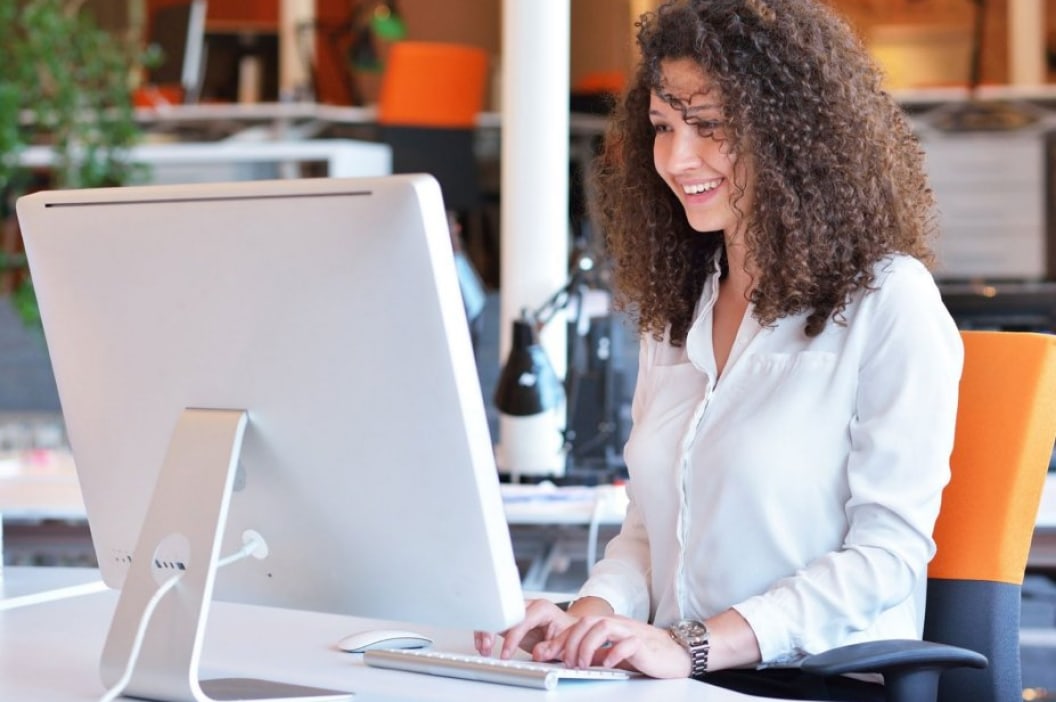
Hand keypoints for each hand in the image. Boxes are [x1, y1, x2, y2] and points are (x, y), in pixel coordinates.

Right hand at [474, 599, 575, 658]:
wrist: (569, 630)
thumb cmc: (568, 633)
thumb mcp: (565, 641)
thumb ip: (551, 647)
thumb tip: (537, 653)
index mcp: (542, 608)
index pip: (521, 620)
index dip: (512, 637)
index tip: (506, 653)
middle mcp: (528, 607)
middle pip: (504, 612)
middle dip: (492, 629)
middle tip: (487, 647)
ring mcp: (518, 613)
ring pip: (495, 616)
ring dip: (486, 631)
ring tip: (483, 648)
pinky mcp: (511, 621)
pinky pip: (494, 623)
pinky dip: (486, 633)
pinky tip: (483, 644)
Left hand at [534, 614, 691, 678]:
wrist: (678, 652)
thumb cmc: (647, 652)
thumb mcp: (613, 654)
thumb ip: (594, 654)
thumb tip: (567, 659)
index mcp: (609, 624)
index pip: (578, 625)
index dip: (560, 639)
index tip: (546, 654)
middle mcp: (617, 624)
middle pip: (586, 622)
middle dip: (570, 642)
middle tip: (565, 662)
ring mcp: (631, 632)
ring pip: (602, 627)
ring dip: (586, 647)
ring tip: (581, 664)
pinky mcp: (643, 644)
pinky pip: (626, 644)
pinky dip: (613, 654)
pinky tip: (607, 665)